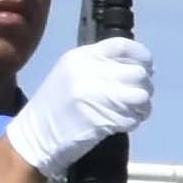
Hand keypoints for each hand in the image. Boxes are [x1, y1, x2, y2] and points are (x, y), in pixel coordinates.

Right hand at [8, 33, 156, 178]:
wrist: (34, 137)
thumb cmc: (56, 106)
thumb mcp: (72, 74)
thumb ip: (101, 67)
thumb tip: (141, 68)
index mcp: (81, 57)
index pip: (122, 46)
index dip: (142, 56)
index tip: (148, 67)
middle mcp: (88, 72)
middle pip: (137, 73)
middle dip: (144, 87)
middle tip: (138, 98)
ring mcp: (94, 95)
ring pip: (141, 96)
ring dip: (143, 107)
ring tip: (134, 112)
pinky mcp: (100, 119)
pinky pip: (132, 118)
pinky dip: (132, 122)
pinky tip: (122, 124)